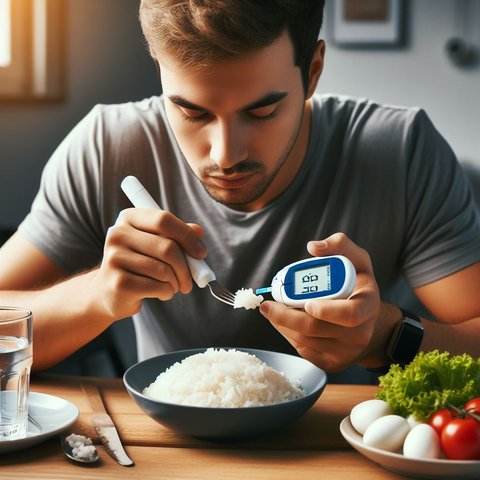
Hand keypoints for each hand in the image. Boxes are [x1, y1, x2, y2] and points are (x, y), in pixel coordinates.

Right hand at [88, 208, 206, 319]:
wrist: (109, 292)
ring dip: (176, 282)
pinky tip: (160, 293)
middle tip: (190, 280)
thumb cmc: (139, 264)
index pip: (164, 219)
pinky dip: (167, 292)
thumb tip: (199, 231)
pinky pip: (158, 287)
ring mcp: (115, 258)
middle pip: (167, 247)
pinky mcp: (118, 283)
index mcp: (128, 218)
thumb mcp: (157, 244)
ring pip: (164, 270)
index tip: (201, 253)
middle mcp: (117, 234)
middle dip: (186, 267)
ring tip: (171, 285)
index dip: (187, 236)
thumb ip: (178, 235)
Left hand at [259, 232, 386, 371]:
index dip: (326, 310)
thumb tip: (313, 247)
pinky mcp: (332, 364)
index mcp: (368, 307)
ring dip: (283, 325)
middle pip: (316, 329)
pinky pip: (303, 351)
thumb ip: (340, 245)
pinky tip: (283, 323)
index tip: (306, 302)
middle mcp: (360, 334)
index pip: (350, 314)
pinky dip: (288, 335)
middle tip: (267, 305)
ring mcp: (346, 353)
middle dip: (286, 317)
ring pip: (305, 340)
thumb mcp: (357, 260)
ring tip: (273, 310)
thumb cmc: (358, 287)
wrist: (369, 323)